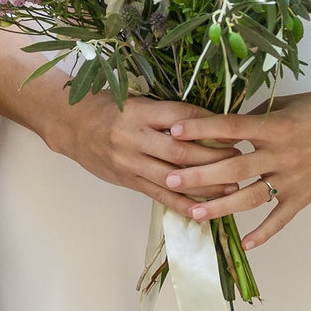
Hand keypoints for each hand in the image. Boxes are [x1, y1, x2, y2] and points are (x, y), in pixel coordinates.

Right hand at [42, 91, 232, 211]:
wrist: (69, 123)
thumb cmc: (106, 106)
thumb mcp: (135, 99)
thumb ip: (165, 111)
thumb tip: (208, 120)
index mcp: (140, 111)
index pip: (183, 117)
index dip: (211, 125)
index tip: (234, 130)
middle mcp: (135, 137)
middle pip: (183, 150)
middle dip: (215, 157)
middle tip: (240, 159)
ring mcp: (130, 162)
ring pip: (174, 177)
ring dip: (206, 185)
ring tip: (232, 189)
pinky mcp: (127, 180)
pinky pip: (159, 196)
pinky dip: (183, 205)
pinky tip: (204, 212)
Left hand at [163, 85, 310, 250]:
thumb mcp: (287, 103)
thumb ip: (256, 117)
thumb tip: (223, 126)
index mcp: (276, 126)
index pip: (231, 128)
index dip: (202, 130)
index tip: (174, 132)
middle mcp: (282, 154)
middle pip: (233, 167)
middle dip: (199, 174)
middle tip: (169, 179)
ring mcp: (294, 179)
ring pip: (251, 197)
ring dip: (220, 206)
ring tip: (194, 212)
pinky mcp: (305, 195)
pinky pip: (281, 218)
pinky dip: (264, 233)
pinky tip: (244, 244)